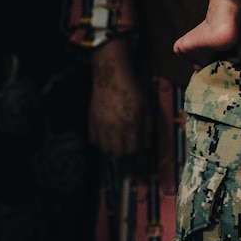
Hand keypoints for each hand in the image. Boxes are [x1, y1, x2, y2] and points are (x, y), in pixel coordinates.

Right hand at [89, 38, 145, 162]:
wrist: (111, 74)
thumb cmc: (131, 87)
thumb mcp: (145, 105)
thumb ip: (147, 125)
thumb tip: (149, 144)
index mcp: (130, 124)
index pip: (134, 151)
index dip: (139, 161)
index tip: (141, 167)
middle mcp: (115, 128)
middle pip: (119, 154)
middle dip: (125, 161)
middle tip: (129, 164)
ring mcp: (101, 126)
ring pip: (105, 150)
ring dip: (112, 154)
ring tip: (118, 153)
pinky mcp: (92, 121)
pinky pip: (94, 140)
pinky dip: (100, 144)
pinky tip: (105, 142)